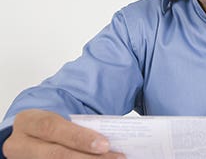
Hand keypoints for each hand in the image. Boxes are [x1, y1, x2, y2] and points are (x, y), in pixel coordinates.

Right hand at [2, 109, 124, 158]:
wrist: (32, 136)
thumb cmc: (53, 126)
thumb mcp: (60, 119)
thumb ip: (80, 126)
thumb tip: (109, 140)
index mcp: (28, 121)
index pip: (52, 127)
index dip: (79, 137)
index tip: (105, 144)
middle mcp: (21, 144)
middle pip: (54, 154)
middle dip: (86, 158)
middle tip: (115, 158)